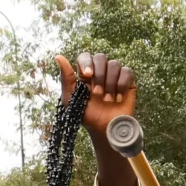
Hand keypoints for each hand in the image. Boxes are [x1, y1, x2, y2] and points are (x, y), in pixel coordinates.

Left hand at [60, 53, 141, 185]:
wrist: (105, 129)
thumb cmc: (86, 116)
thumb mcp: (71, 98)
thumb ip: (66, 78)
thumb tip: (58, 56)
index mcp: (86, 73)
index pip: (86, 57)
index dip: (87, 63)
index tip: (86, 76)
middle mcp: (101, 71)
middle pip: (101, 57)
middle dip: (99, 75)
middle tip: (96, 94)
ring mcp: (115, 76)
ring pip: (115, 64)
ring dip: (110, 83)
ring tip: (107, 100)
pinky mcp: (128, 82)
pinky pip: (127, 72)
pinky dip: (122, 85)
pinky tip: (118, 98)